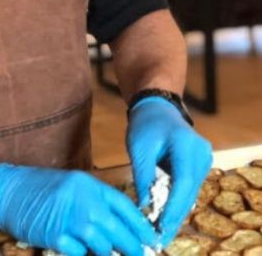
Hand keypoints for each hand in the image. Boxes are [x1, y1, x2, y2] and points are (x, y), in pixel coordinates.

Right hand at [0, 163, 158, 255]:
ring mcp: (71, 220)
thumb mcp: (73, 185)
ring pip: (103, 247)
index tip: (151, 239)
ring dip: (106, 253)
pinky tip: (78, 249)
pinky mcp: (58, 237)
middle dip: (132, 247)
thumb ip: (94, 201)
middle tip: (138, 254)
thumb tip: (118, 224)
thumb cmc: (40, 188)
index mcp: (90, 185)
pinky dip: (81, 254)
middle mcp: (84, 201)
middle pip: (119, 231)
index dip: (141, 226)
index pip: (126, 206)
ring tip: (106, 252)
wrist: (8, 190)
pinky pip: (80, 254)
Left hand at [126, 97, 211, 244]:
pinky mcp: (200, 165)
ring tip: (160, 231)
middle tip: (159, 236)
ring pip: (190, 192)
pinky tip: (166, 216)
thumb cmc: (146, 124)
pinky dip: (177, 201)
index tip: (161, 226)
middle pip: (189, 191)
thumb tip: (145, 207)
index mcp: (186, 144)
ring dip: (176, 210)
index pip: (183, 181)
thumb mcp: (139, 148)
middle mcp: (202, 153)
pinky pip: (189, 187)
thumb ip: (143, 176)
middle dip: (174, 215)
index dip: (173, 207)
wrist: (158, 107)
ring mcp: (204, 159)